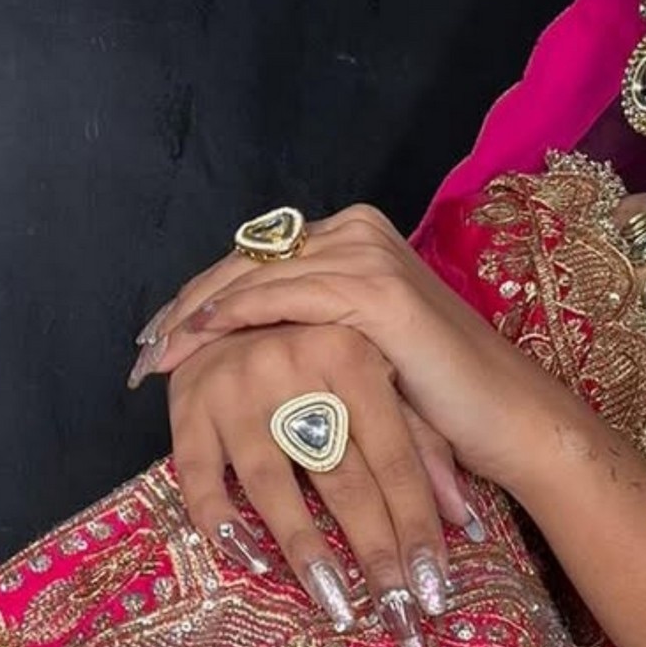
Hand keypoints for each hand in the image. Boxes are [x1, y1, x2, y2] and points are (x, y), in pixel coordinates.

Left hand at [143, 204, 582, 495]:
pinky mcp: (376, 291)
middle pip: (247, 259)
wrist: (503, 415)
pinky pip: (283, 296)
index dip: (202, 296)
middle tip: (142, 353)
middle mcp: (360, 231)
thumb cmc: (436, 393)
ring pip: (256, 275)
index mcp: (355, 235)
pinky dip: (235, 316)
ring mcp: (369, 255)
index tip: (158, 339)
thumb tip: (232, 341)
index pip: (257, 258)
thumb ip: (306, 324)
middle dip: (187, 307)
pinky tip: (200, 341)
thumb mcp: (356, 348)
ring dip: (197, 316)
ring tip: (157, 357)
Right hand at [169, 319, 484, 646]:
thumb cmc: (333, 349)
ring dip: (308, 554)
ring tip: (340, 607)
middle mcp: (291, 362)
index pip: (394, 457)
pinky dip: (223, 525)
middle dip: (375, 553)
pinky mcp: (186, 406)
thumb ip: (423, 444)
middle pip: (343, 478)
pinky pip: (200, 479)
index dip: (416, 525)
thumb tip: (468, 521)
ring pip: (275, 487)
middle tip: (399, 614)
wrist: (247, 300)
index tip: (436, 588)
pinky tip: (253, 564)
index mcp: (350, 350)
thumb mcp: (388, 380)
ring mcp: (234, 385)